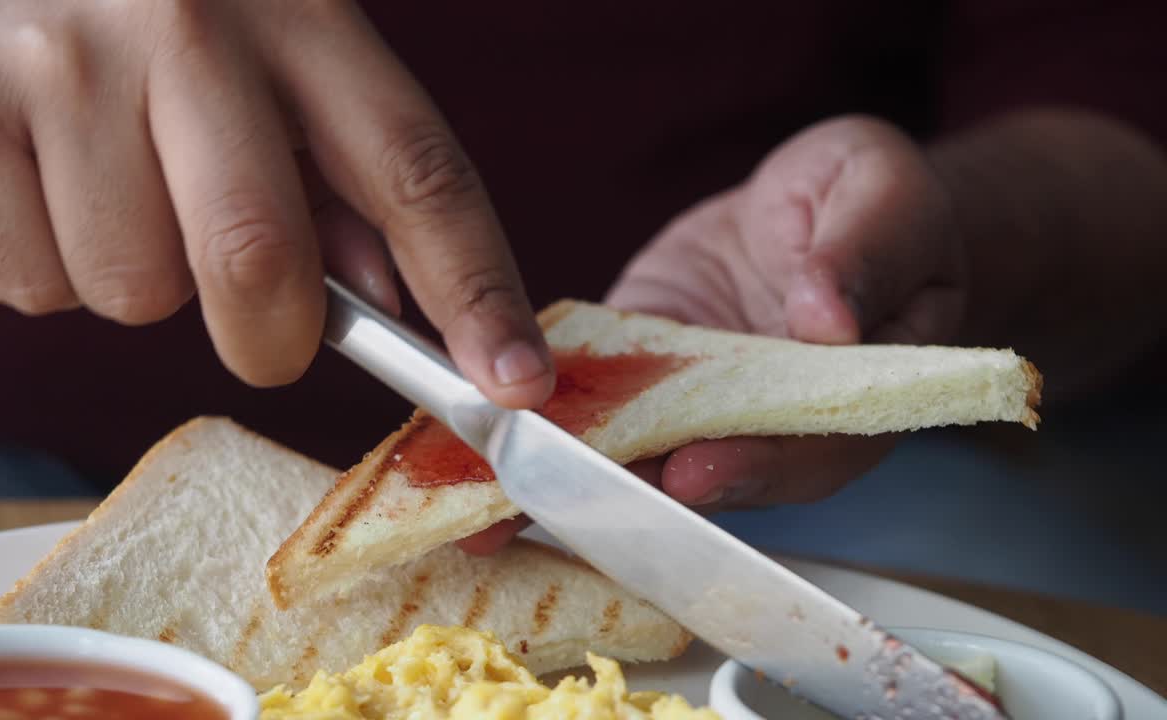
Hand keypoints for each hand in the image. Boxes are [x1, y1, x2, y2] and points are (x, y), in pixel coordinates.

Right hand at [0, 1, 552, 405]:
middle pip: (261, 263)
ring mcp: (60, 66)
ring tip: (103, 180)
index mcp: (297, 14)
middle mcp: (184, 26)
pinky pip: (31, 288)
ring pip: (136, 295)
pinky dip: (43, 268)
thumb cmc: (142, 16)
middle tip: (255, 318)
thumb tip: (384, 298)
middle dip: (268, 336)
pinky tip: (33, 179)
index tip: (516, 384)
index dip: (476, 291)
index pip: (415, 171)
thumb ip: (331, 173)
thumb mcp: (264, 57)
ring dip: (135, 276)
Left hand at [459, 115, 966, 552]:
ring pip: (632, 451)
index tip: (692, 470)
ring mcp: (690, 404)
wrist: (814, 208)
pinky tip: (472, 435)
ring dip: (559, 476)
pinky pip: (587, 398)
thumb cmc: (872, 201)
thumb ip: (866, 249)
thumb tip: (828, 314)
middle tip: (552, 499)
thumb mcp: (883, 194)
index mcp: (844, 400)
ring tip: (489, 492)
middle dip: (623, 495)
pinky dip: (533, 418)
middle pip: (701, 475)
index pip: (805, 453)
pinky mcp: (634, 372)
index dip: (752, 468)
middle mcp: (760, 425)